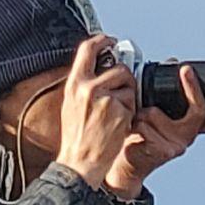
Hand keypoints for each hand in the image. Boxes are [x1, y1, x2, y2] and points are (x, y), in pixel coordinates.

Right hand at [56, 35, 137, 189]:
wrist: (80, 163)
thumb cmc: (76, 139)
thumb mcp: (71, 105)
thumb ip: (84, 86)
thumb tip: (100, 71)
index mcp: (74, 84)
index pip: (88, 50)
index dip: (102, 41)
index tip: (111, 41)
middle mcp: (89, 88)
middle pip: (119, 69)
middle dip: (126, 80)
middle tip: (121, 95)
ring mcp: (105, 100)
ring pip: (129, 87)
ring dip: (128, 100)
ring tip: (115, 116)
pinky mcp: (119, 113)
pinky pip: (133, 106)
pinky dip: (130, 115)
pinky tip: (118, 126)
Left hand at [105, 65, 204, 199]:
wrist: (130, 163)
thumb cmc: (144, 136)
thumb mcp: (158, 114)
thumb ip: (167, 93)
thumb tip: (173, 61)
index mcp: (189, 130)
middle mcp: (185, 139)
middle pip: (197, 112)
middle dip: (193, 88)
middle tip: (186, 70)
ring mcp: (174, 147)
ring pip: (156, 114)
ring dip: (142, 113)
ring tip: (138, 122)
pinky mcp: (159, 151)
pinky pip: (143, 126)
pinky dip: (134, 124)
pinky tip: (132, 131)